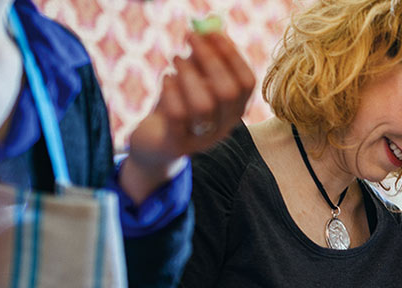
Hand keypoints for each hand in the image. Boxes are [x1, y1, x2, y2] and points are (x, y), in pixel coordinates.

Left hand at [120, 31, 255, 202]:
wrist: (154, 143)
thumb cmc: (178, 105)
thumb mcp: (193, 81)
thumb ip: (202, 59)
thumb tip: (207, 30)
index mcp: (236, 109)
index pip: (247, 83)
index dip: (232, 56)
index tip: (213, 33)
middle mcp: (225, 126)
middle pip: (228, 93)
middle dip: (210, 60)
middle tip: (190, 37)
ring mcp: (203, 138)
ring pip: (204, 105)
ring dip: (189, 75)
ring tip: (176, 59)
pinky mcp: (177, 144)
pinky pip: (177, 115)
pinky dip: (171, 90)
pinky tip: (166, 78)